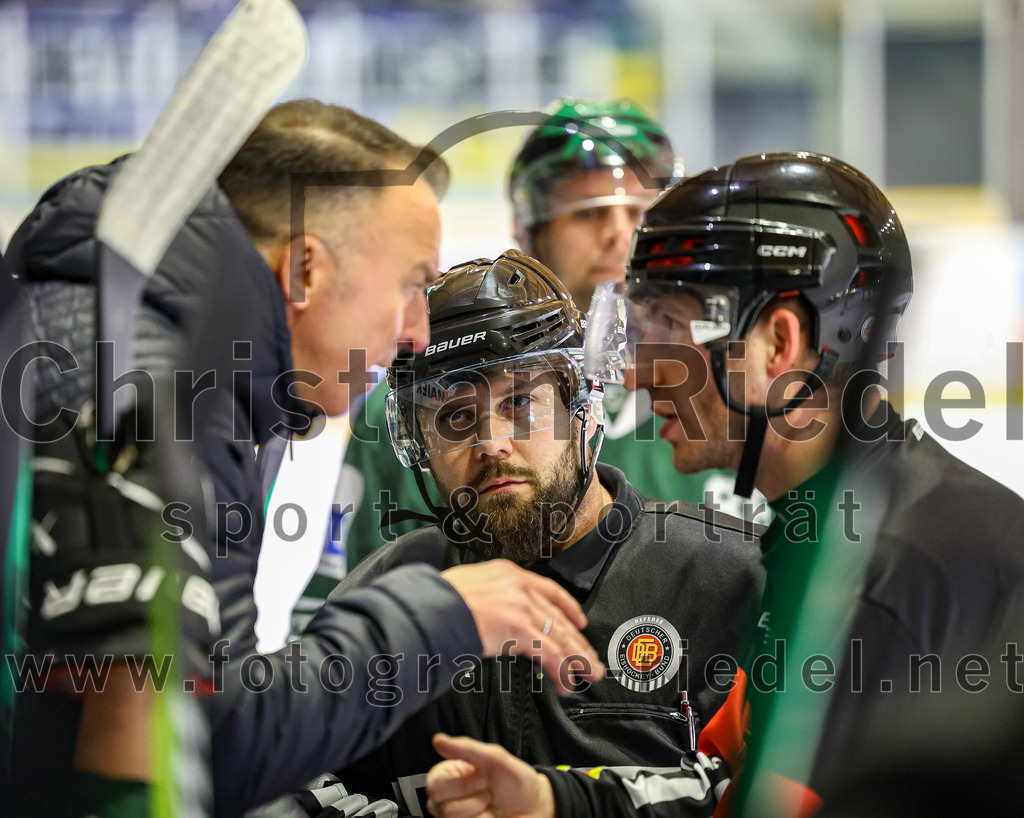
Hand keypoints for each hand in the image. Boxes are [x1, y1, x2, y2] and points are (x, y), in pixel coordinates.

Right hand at [426, 734, 554, 817]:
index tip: (482, 778)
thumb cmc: (516, 781)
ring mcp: (455, 817)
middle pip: (437, 805)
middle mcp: (448, 798)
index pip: (433, 783)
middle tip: (488, 793)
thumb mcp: (497, 760)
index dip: (461, 784)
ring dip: (479, 814)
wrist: (535, 809)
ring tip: (490, 806)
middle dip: (471, 800)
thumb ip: (468, 749)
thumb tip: (438, 740)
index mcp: (451, 774)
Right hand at [441, 560, 604, 694]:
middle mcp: (518, 586)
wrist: (427, 606)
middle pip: (559, 615)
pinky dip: (561, 669)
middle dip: (578, 641)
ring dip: (577, 658)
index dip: (568, 607)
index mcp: (506, 572)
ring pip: (559, 635)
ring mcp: (520, 606)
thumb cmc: (435, 602)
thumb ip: (487, 598)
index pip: (548, 589)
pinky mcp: (519, 628)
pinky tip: (566, 682)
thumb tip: (490, 617)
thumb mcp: (466, 586)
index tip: (579, 621)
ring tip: (588, 674)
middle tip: (590, 658)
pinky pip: (549, 652)